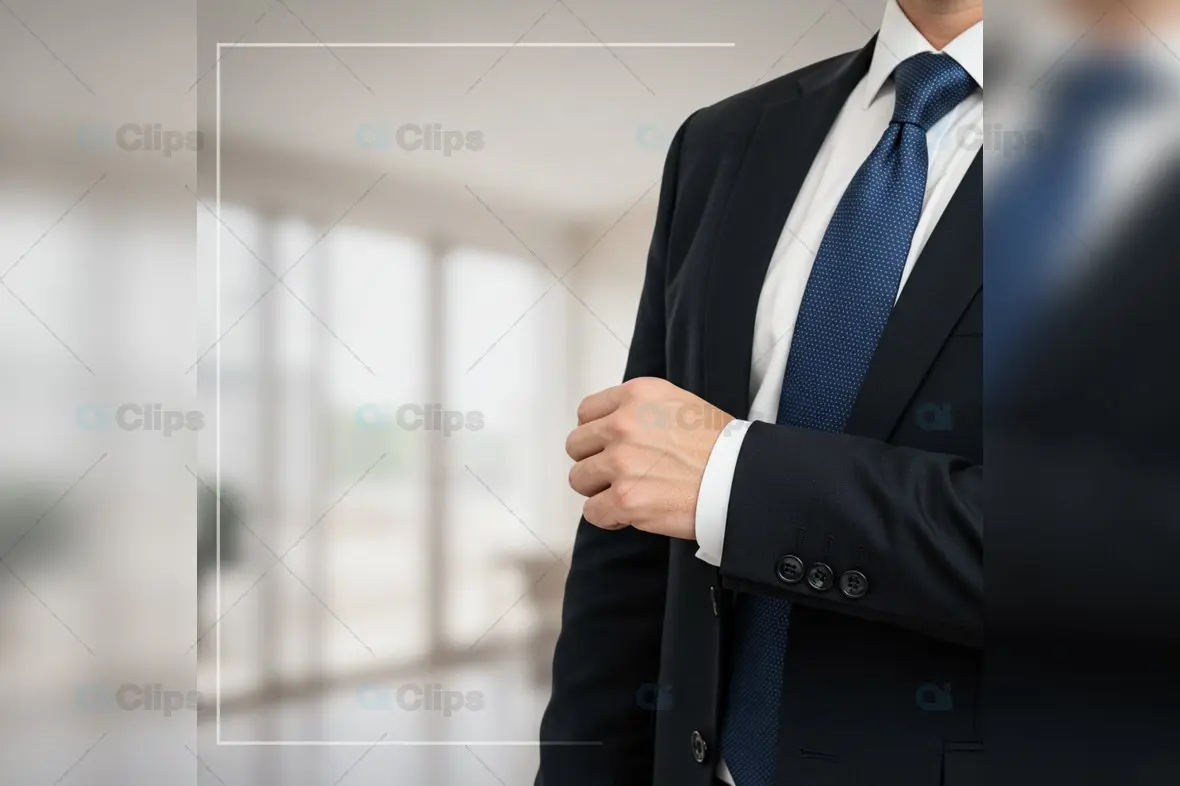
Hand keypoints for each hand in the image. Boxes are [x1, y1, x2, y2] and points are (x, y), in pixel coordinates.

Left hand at [566, 377, 734, 539]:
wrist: (741, 478)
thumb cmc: (720, 446)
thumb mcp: (679, 403)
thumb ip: (640, 410)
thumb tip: (612, 427)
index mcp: (636, 396)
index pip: (586, 412)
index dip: (595, 433)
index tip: (606, 446)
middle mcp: (623, 424)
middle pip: (576, 446)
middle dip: (594, 461)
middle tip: (617, 473)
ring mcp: (621, 463)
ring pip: (579, 479)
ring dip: (599, 490)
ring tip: (627, 492)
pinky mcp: (625, 499)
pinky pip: (593, 512)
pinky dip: (609, 517)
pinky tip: (630, 514)